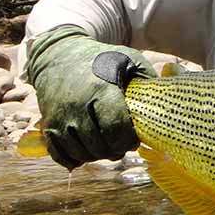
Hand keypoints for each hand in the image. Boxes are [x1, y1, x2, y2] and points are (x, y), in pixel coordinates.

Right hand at [27, 25, 155, 168]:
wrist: (59, 54)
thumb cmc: (101, 59)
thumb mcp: (129, 59)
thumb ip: (148, 80)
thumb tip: (168, 102)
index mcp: (100, 89)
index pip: (116, 127)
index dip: (129, 140)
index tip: (136, 139)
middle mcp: (76, 105)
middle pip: (99, 145)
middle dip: (116, 150)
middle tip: (124, 145)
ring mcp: (59, 116)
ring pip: (80, 152)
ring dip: (98, 156)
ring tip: (108, 148)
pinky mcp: (47, 124)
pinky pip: (59, 153)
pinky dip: (73, 160)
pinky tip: (86, 156)